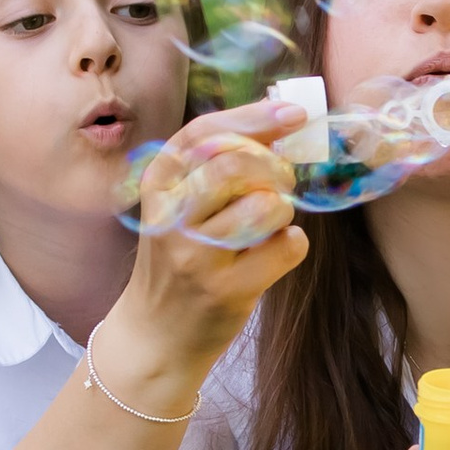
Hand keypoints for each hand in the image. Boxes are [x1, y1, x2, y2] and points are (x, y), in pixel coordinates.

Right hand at [100, 101, 309, 405]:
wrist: (156, 335)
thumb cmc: (178, 263)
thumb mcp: (178, 208)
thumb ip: (216, 168)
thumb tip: (280, 125)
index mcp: (160, 186)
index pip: (206, 133)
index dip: (255, 118)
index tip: (293, 114)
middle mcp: (172, 217)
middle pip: (237, 163)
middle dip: (275, 167)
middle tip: (281, 183)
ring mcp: (198, 255)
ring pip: (268, 204)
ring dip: (283, 210)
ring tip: (269, 226)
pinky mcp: (227, 289)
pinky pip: (287, 245)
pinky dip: (292, 244)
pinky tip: (272, 254)